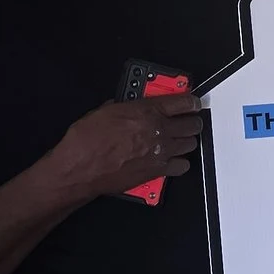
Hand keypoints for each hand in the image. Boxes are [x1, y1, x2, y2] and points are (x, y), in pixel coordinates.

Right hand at [53, 94, 207, 198]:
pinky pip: (182, 166)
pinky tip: (173, 159)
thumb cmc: (86, 142)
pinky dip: (180, 162)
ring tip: (180, 138)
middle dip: (191, 120)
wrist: (80, 169)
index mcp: (146, 112)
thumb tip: (130, 106)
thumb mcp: (104, 111)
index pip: (183, 102)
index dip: (191, 101)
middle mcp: (158, 131)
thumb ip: (125, 107)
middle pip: (192, 124)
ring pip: (190, 144)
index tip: (193, 102)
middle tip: (187, 120)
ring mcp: (160, 153)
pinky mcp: (158, 172)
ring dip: (186, 140)